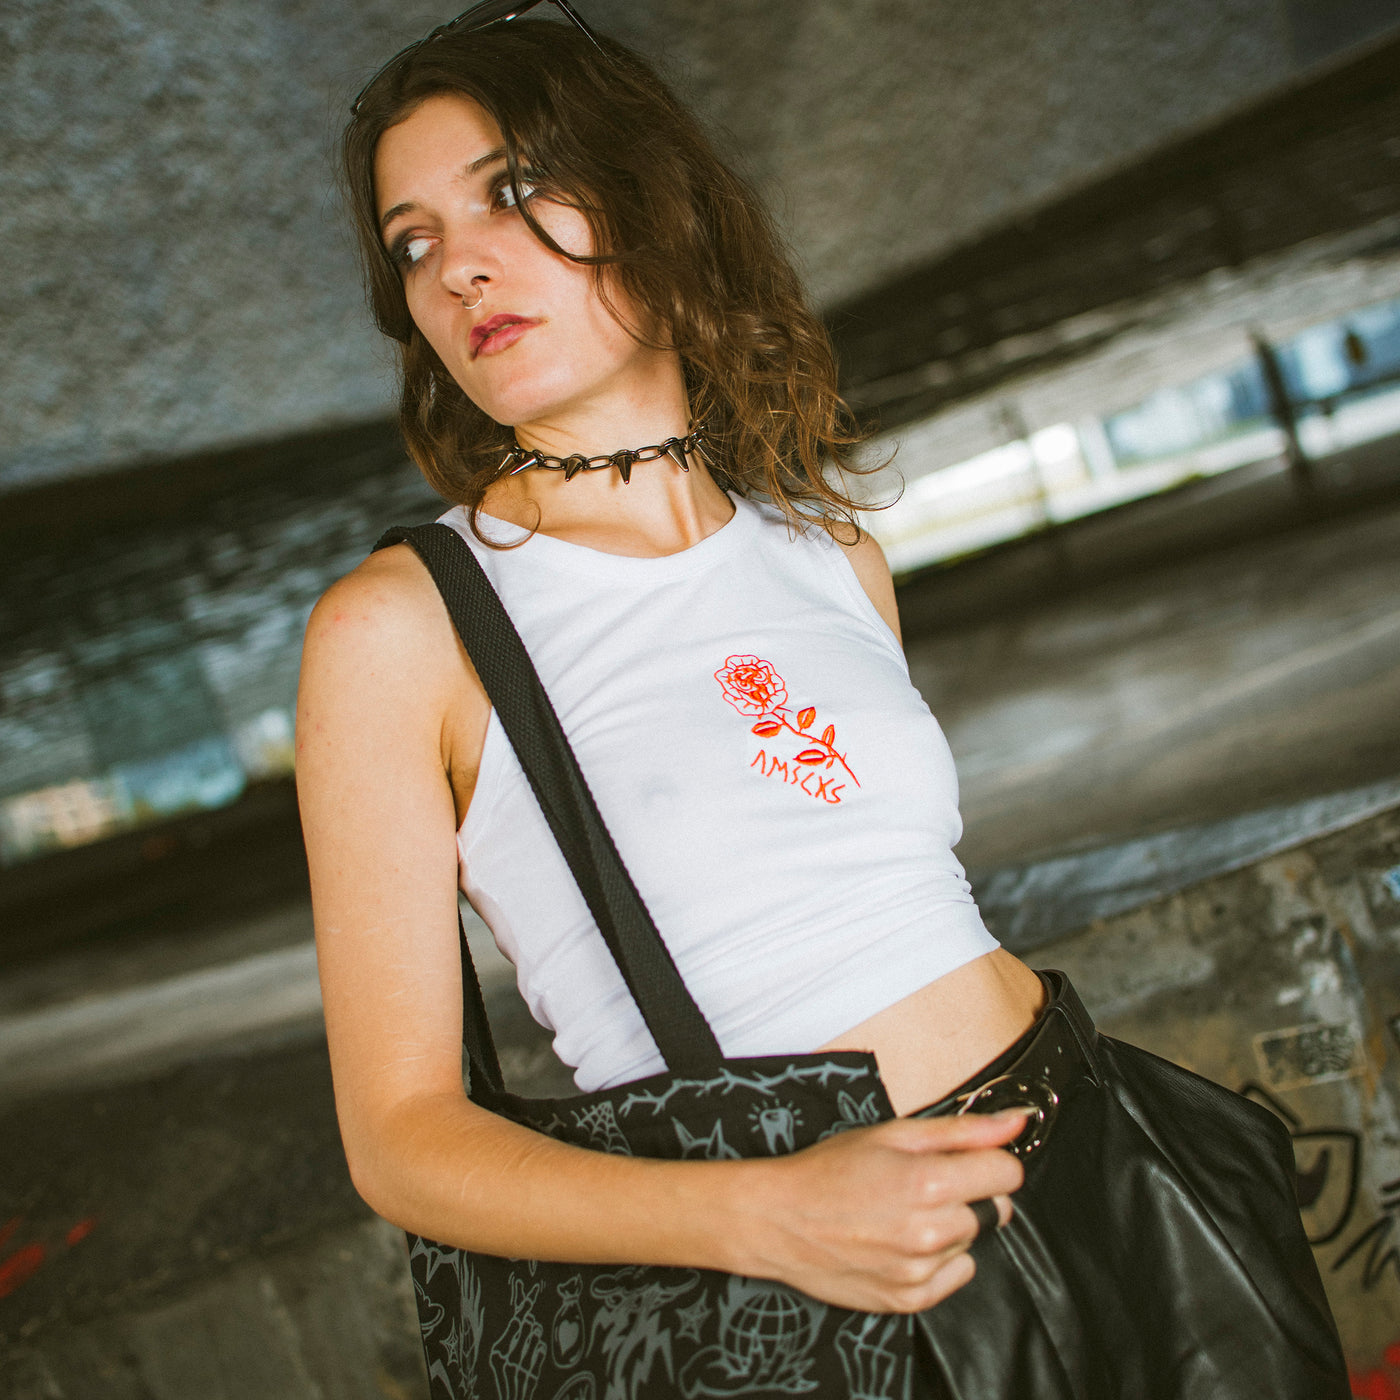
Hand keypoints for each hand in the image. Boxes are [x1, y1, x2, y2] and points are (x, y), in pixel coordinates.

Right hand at [736, 1108, 1028, 1312]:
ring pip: (971, 1241)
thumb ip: (962, 1130)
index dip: (991, 1161)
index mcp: (928, 1181)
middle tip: (923, 1185)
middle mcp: (930, 1231)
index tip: (969, 1160)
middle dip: (968, 1193)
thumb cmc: (829, 1170)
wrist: (779, 1220)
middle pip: (994, 1209)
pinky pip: (956, 1275)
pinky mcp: (910, 1300)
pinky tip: (901, 1242)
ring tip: (902, 1213)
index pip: (1007, 1174)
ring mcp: (921, 1270)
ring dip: (949, 1226)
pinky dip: (938, 1260)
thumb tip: (1016, 1121)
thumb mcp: (893, 1133)